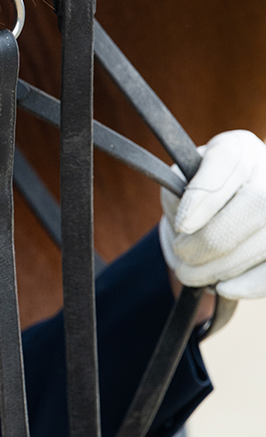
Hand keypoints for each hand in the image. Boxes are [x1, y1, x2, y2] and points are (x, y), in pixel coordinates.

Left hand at [159, 129, 265, 298]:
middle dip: (212, 238)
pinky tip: (225, 288)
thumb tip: (188, 223)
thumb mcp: (181, 182)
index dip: (206, 194)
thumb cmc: (198, 194)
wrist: (226, 209)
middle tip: (183, 255)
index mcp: (239, 148)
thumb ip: (179, 189)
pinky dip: (251, 282)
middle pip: (256, 204)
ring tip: (192, 275)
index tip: (181, 224)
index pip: (228, 161)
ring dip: (225, 265)